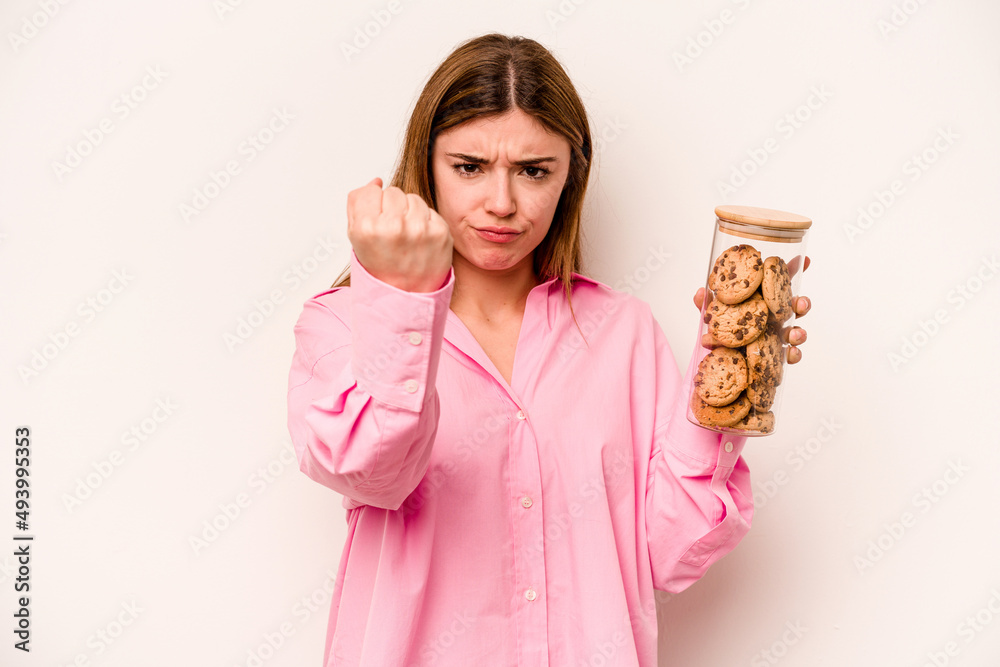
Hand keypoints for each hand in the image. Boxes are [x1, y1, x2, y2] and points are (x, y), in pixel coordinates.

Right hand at [347, 177, 453, 292]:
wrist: (407, 295)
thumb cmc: (382, 268)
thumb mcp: (356, 238)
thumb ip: (358, 204)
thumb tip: (375, 182)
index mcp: (368, 227)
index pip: (371, 191)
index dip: (373, 204)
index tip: (376, 219)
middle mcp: (394, 226)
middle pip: (393, 192)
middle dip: (392, 207)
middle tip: (392, 231)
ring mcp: (420, 229)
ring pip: (413, 198)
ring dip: (410, 212)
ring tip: (407, 235)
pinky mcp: (441, 232)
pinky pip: (430, 211)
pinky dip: (425, 222)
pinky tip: (420, 240)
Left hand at [693, 256, 811, 363]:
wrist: (720, 365)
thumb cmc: (719, 334)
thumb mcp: (712, 317)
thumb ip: (707, 306)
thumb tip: (701, 292)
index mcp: (761, 302)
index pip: (779, 284)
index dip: (794, 270)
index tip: (804, 260)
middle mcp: (773, 319)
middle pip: (794, 307)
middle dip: (802, 304)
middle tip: (800, 304)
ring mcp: (777, 338)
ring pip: (796, 331)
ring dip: (799, 331)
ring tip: (794, 334)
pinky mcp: (776, 357)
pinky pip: (790, 356)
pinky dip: (794, 354)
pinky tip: (791, 354)